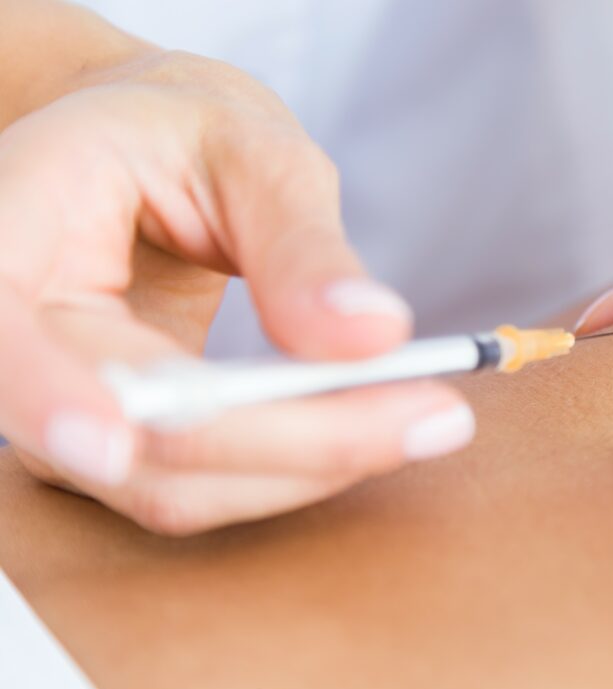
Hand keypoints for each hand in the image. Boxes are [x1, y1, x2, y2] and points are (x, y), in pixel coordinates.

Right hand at [0, 52, 473, 533]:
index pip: (5, 334)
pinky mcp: (120, 445)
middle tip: (426, 418)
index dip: (49, 397)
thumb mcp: (252, 153)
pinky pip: (203, 484)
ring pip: (173, 484)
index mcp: (14, 230)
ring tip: (420, 416)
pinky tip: (368, 426)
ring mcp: (61, 407)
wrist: (153, 164)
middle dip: (289, 444)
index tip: (119, 443)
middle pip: (130, 437)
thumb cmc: (186, 137)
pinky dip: (294, 467)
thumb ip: (301, 242)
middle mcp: (19, 337)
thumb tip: (369, 335)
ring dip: (309, 466)